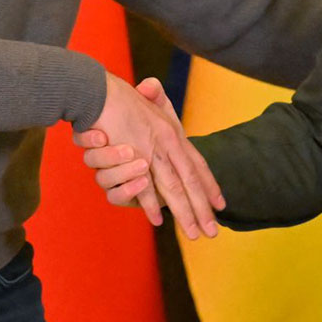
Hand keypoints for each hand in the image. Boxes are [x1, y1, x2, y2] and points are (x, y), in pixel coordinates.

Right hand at [76, 76, 221, 238]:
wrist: (100, 92)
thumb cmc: (120, 96)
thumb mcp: (146, 97)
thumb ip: (155, 98)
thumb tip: (152, 88)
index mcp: (172, 133)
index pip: (196, 164)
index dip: (209, 185)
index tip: (221, 204)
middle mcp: (167, 145)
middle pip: (189, 182)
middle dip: (201, 209)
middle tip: (213, 232)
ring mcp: (151, 154)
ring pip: (172, 189)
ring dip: (182, 213)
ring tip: (193, 233)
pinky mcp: (133, 160)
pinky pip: (145, 188)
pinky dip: (151, 205)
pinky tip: (158, 220)